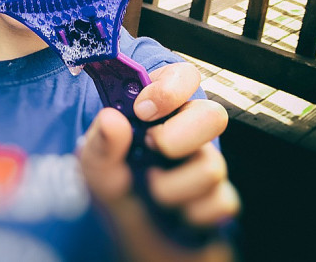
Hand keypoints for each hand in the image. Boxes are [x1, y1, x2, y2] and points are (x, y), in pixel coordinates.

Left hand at [78, 62, 239, 260]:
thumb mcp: (94, 168)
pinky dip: (190, 215)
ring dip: (172, 187)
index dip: (170, 86)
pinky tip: (174, 215)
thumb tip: (112, 119)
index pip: (182, 76)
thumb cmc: (116, 190)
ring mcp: (205, 165)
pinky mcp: (219, 200)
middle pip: (214, 114)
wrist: (134, 239)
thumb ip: (99, 144)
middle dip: (179, 135)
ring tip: (152, 191)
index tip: (143, 109)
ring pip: (212, 166)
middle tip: (151, 147)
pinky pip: (220, 203)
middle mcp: (187, 133)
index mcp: (158, 112)